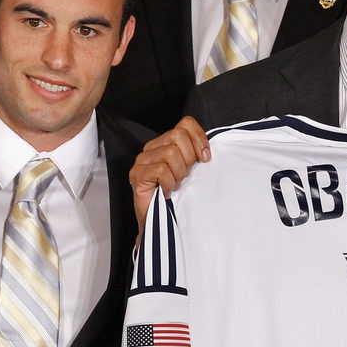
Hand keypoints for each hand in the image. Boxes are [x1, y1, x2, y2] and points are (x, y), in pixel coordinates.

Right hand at [129, 116, 209, 234]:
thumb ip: (198, 155)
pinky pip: (161, 169)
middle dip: (189, 158)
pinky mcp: (137, 174)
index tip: (206, 158)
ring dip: (179, 173)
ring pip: (170, 153)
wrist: (163, 222)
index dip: (199, 138)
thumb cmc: (179, 196)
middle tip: (186, 176)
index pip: (186, 123)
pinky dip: (169, 183)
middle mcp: (152, 147)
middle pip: (178, 136)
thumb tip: (210, 149)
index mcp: (166, 142)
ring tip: (175, 185)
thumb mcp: (193, 171)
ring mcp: (142, 160)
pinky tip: (167, 192)